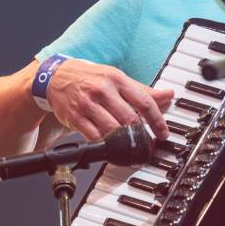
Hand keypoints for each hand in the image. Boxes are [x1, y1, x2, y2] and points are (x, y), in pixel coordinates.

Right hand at [45, 59, 172, 141]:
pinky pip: (94, 136)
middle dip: (141, 135)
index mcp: (117, 79)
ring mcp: (87, 104)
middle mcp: (102, 90)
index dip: (157, 120)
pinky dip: (106, 145)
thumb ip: (143, 90)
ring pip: (112, 129)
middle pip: (129, 118)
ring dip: (125, 142)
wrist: (55, 77)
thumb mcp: (117, 78)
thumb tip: (169, 95)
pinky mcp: (75, 117)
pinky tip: (112, 148)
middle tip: (147, 144)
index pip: (144, 101)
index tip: (163, 133)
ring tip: (132, 148)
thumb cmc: (90, 78)